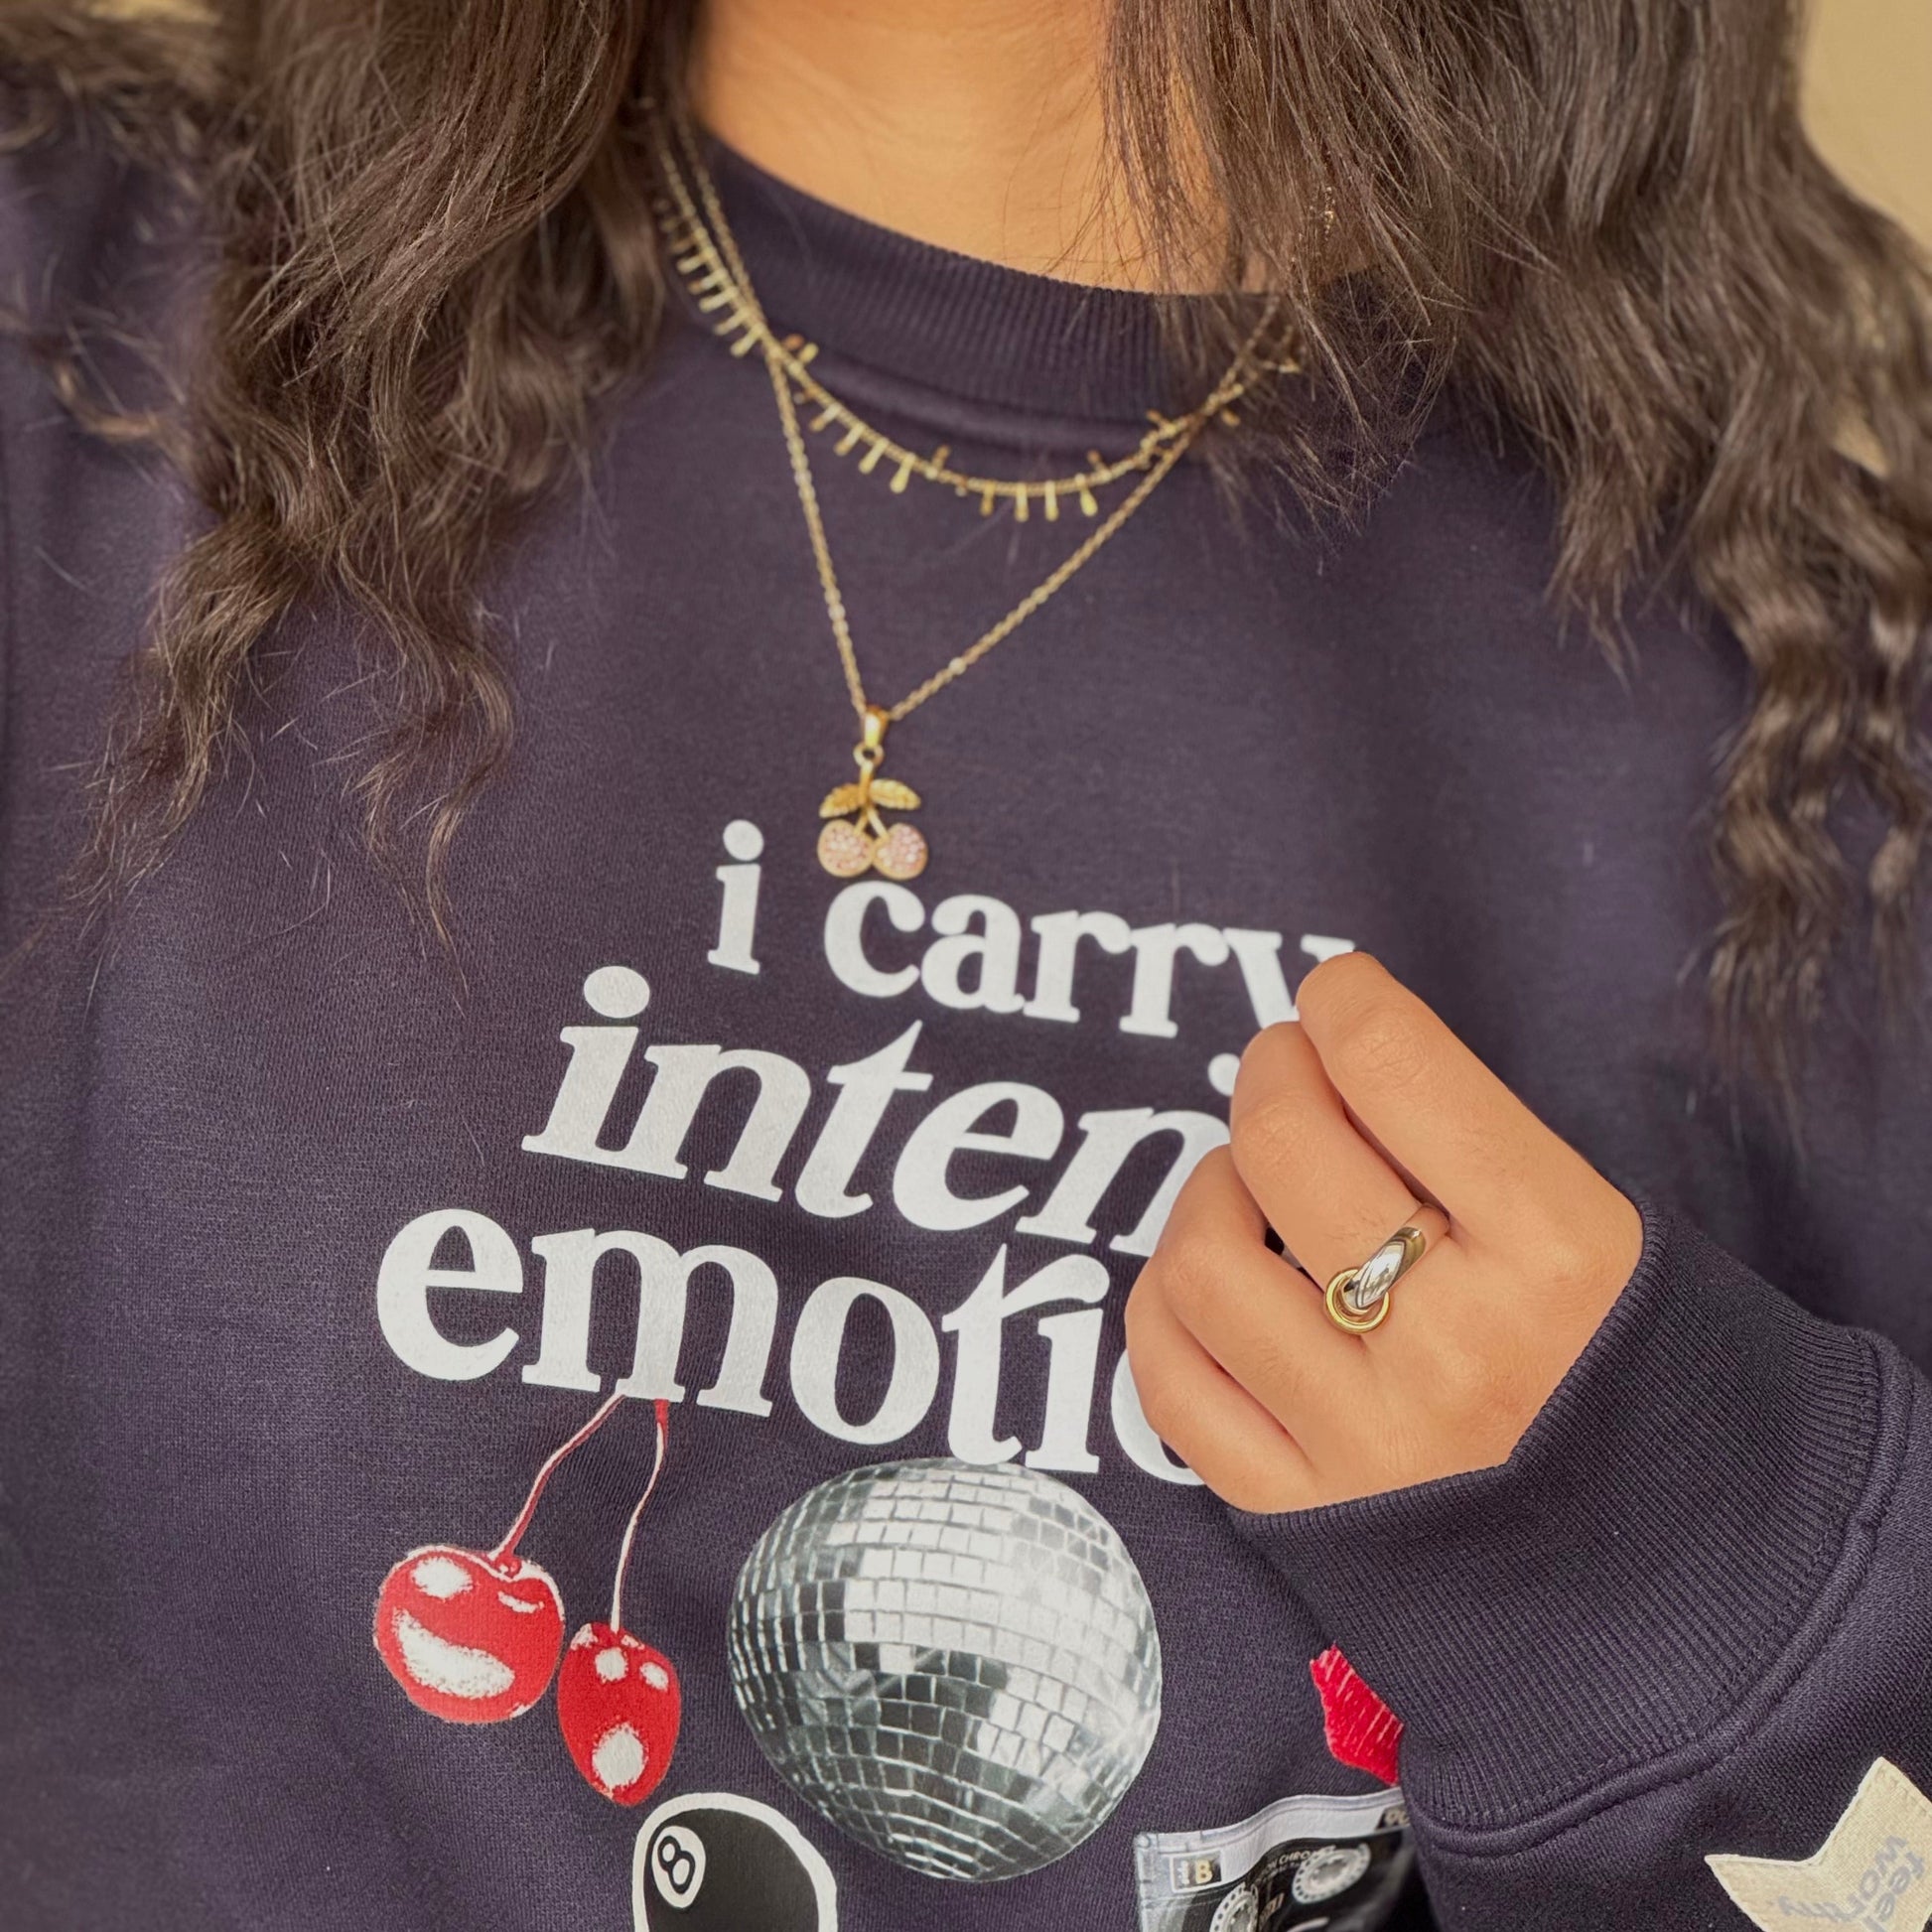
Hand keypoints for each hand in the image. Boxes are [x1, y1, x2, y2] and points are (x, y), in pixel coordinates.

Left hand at [1124, 953, 1642, 1511]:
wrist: (1692, 1594)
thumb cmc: (1643, 1384)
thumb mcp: (1613, 1239)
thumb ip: (1478, 1152)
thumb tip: (1342, 1064)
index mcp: (1558, 1256)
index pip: (1398, 1068)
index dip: (1345, 1001)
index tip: (1336, 997)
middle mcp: (1454, 1347)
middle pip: (1285, 1145)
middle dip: (1272, 1073)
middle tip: (1288, 1070)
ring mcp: (1366, 1441)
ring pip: (1203, 1260)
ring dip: (1210, 1191)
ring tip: (1251, 1190)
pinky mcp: (1302, 1517)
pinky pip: (1172, 1385)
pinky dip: (1165, 1310)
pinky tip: (1210, 1282)